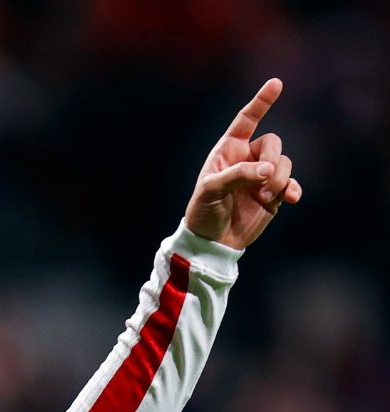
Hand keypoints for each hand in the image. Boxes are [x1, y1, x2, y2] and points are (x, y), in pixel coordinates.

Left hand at [185, 78, 301, 248]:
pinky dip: (293, 189)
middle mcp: (248, 159)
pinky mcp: (273, 195)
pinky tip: (291, 198)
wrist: (211, 242)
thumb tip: (269, 170)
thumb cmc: (203, 212)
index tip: (276, 83)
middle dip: (272, 159)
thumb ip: (238, 174)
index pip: (246, 120)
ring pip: (284, 163)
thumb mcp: (211, 190)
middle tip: (264, 181)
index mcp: (229, 150)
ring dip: (279, 179)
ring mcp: (262, 177)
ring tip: (265, 198)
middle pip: (273, 142)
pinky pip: (290, 184)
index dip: (261, 102)